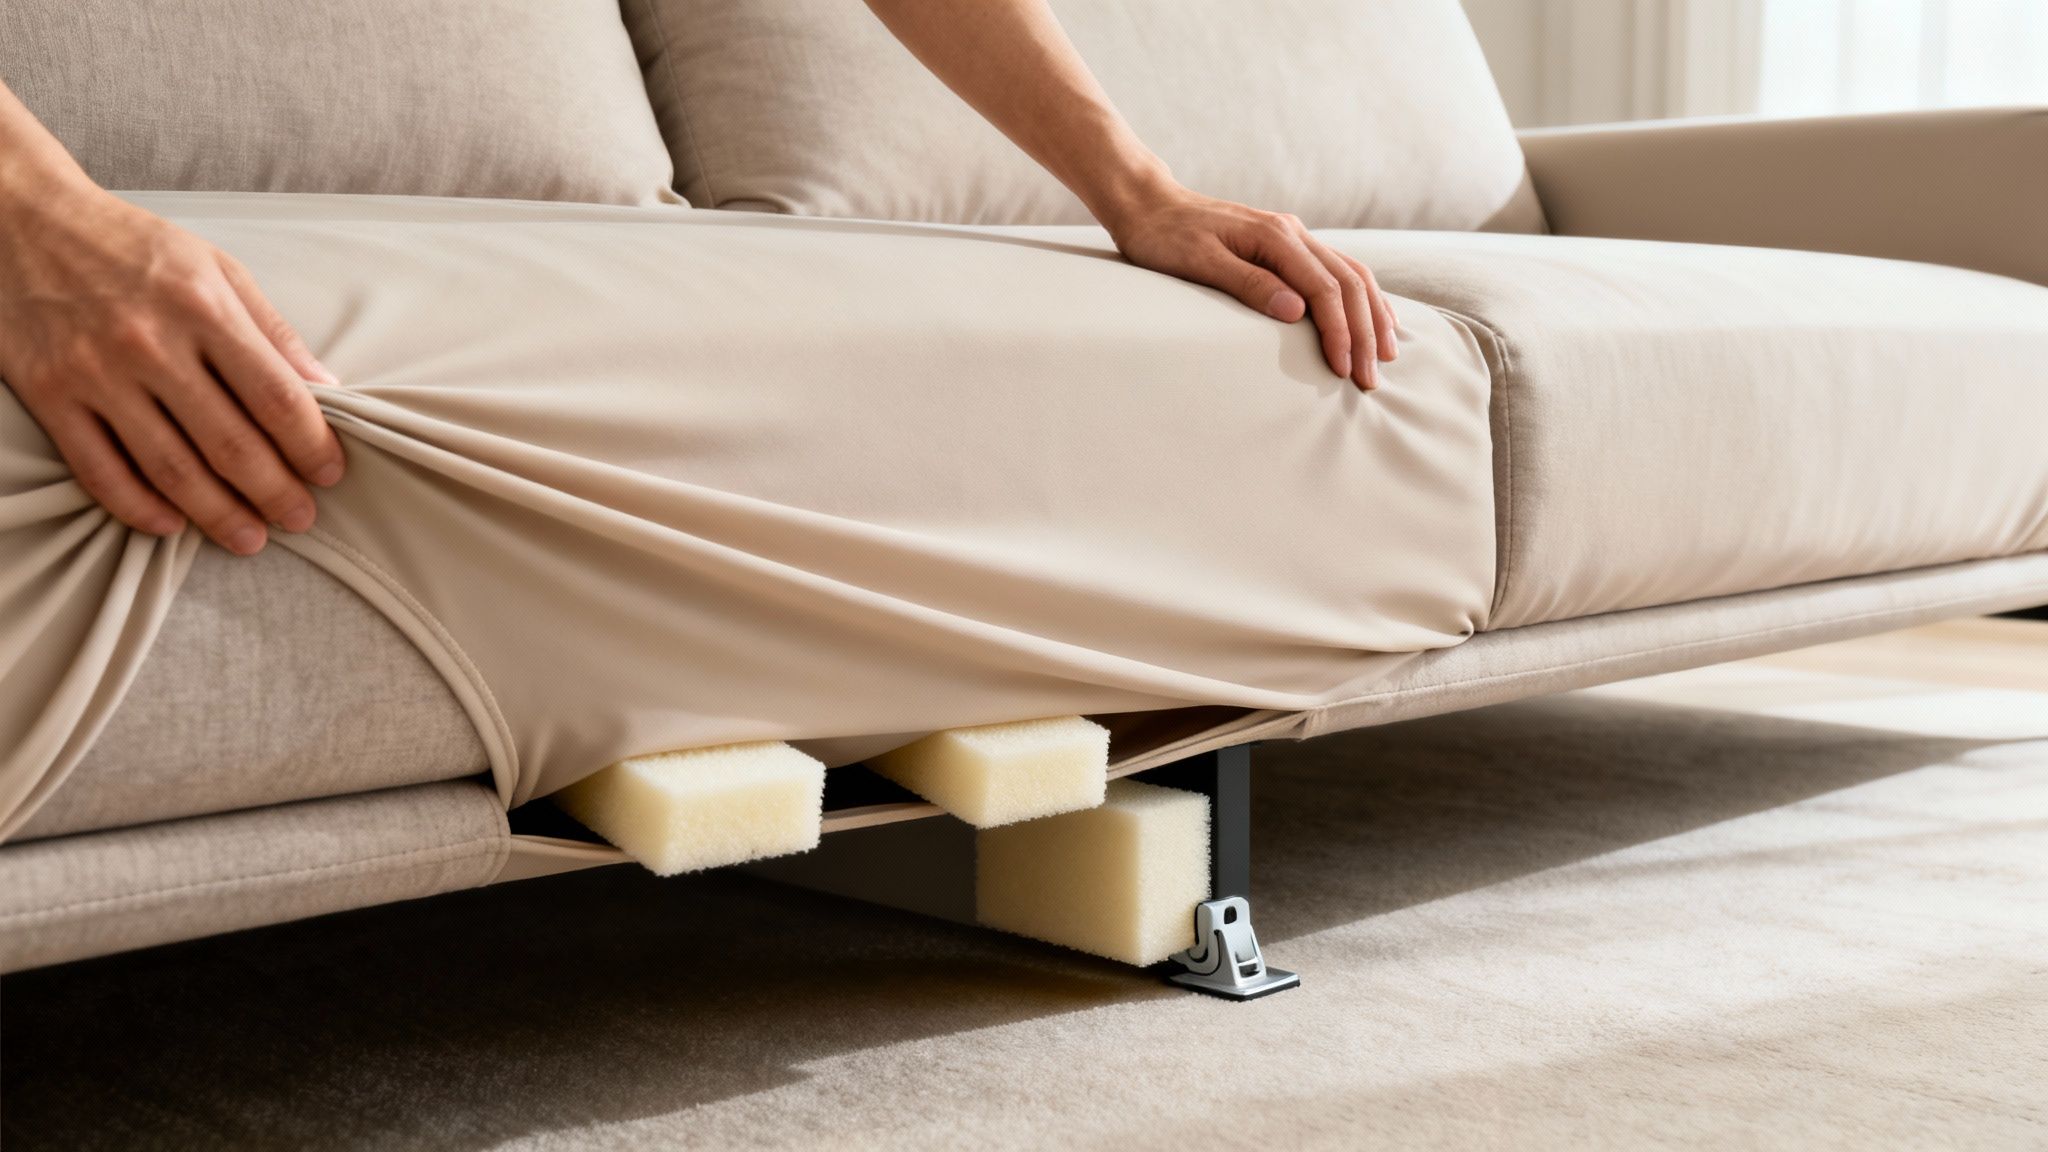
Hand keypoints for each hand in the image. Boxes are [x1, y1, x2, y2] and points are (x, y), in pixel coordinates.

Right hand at [0, 185, 344, 553]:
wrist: (22, 219)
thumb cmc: (133, 246)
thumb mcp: (217, 268)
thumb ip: (273, 331)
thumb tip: (330, 389)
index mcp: (203, 308)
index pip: (276, 398)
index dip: (312, 446)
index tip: (330, 473)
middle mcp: (151, 344)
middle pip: (229, 444)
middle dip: (274, 493)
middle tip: (300, 520)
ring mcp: (95, 373)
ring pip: (169, 468)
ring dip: (217, 514)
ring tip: (249, 537)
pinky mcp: (48, 393)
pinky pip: (98, 470)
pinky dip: (138, 508)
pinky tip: (171, 526)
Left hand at [1096, 179, 1398, 390]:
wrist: (1149, 205)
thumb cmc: (1164, 237)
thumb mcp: (1198, 262)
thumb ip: (1246, 283)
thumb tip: (1296, 310)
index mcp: (1275, 236)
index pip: (1324, 289)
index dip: (1340, 331)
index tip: (1345, 370)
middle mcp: (1292, 232)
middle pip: (1349, 282)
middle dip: (1365, 332)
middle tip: (1370, 379)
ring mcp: (1293, 237)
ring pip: (1351, 274)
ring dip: (1372, 315)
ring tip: (1385, 355)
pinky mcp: (1286, 246)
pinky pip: (1337, 270)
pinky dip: (1359, 297)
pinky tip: (1371, 318)